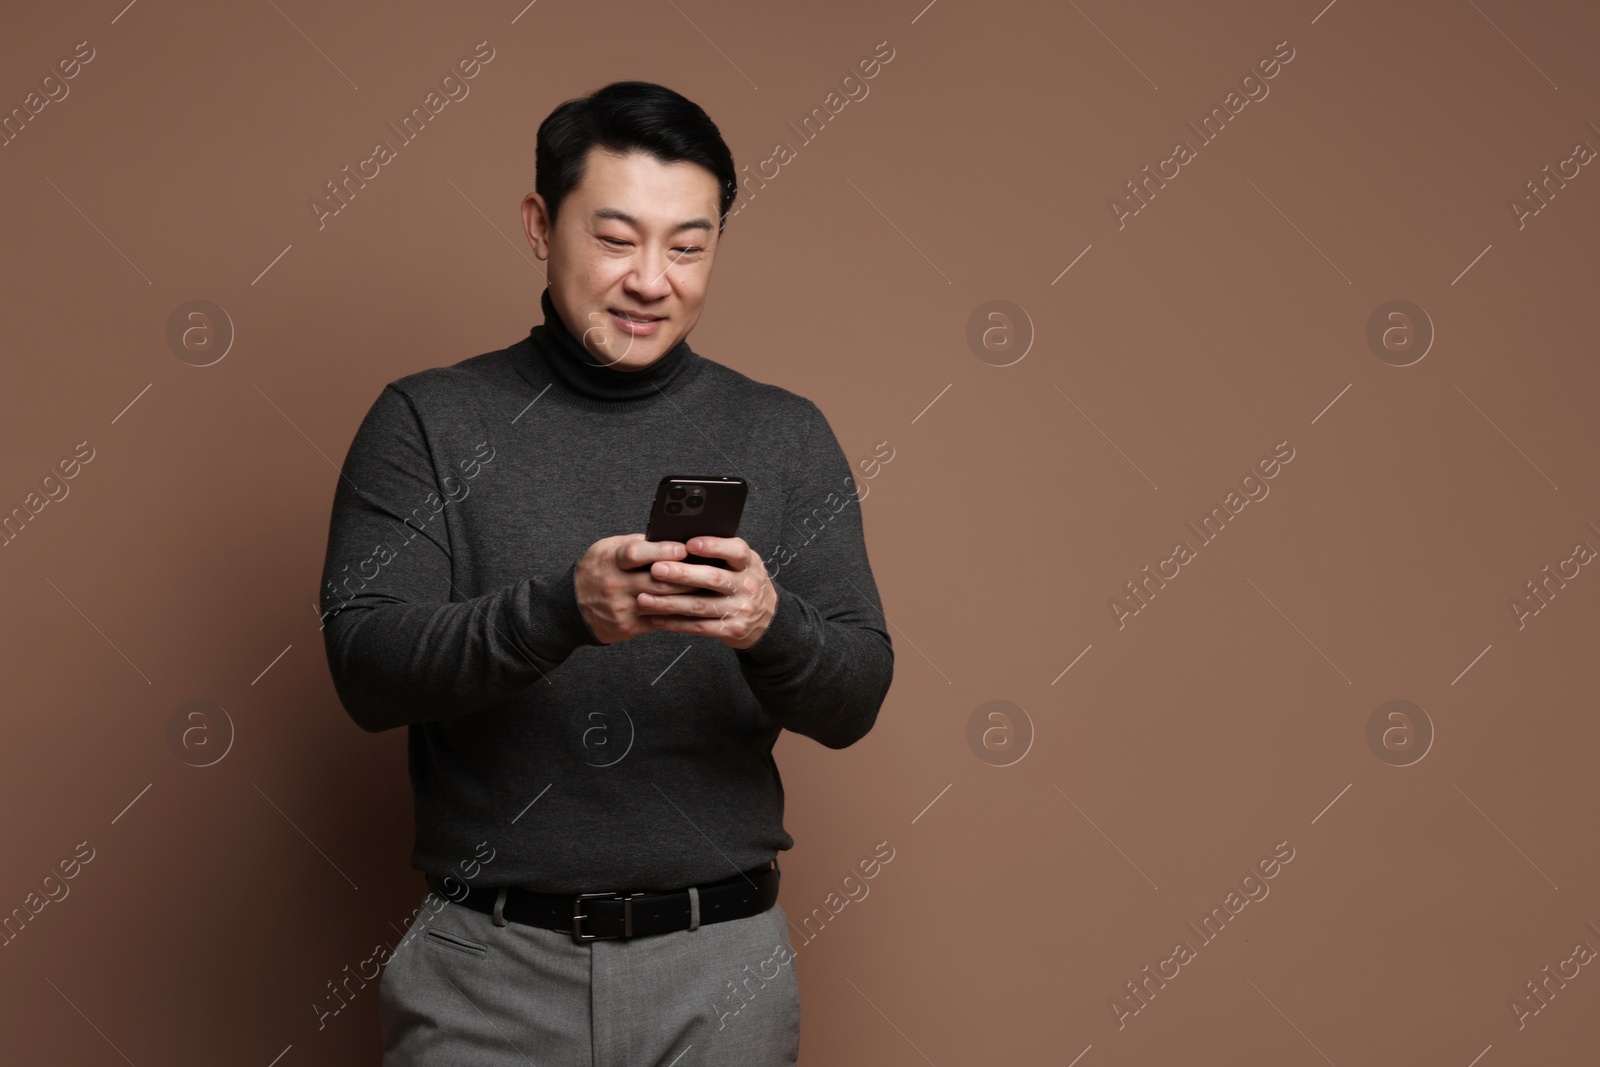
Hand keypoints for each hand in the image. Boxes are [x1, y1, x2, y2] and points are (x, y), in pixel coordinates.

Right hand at [574, 533, 702, 644]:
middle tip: (711, 570)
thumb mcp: (607, 549)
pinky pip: (660, 621)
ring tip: (709, 589)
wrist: (570, 609)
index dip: (663, 550)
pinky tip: (695, 608)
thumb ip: (635, 543)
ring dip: (688, 596)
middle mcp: (616, 584)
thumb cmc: (596, 572)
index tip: (684, 548)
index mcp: (611, 559)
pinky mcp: (628, 627)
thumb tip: (667, 536)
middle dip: (687, 576)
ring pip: (663, 602)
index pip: (637, 552)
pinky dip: (680, 615)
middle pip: (658, 580)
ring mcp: (622, 608)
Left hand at [634, 536, 777, 649]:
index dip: (713, 546)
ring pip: (700, 606)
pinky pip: (699, 627)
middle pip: (713, 579)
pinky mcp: (731, 629)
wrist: (768, 618)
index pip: (736, 551)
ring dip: (669, 602)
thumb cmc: (743, 582)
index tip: (689, 544)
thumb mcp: (742, 563)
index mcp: (748, 563)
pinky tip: (657, 618)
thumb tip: (680, 540)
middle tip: (656, 570)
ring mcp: (740, 609)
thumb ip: (720, 553)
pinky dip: (675, 623)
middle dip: (682, 575)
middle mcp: (747, 586)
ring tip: (645, 598)